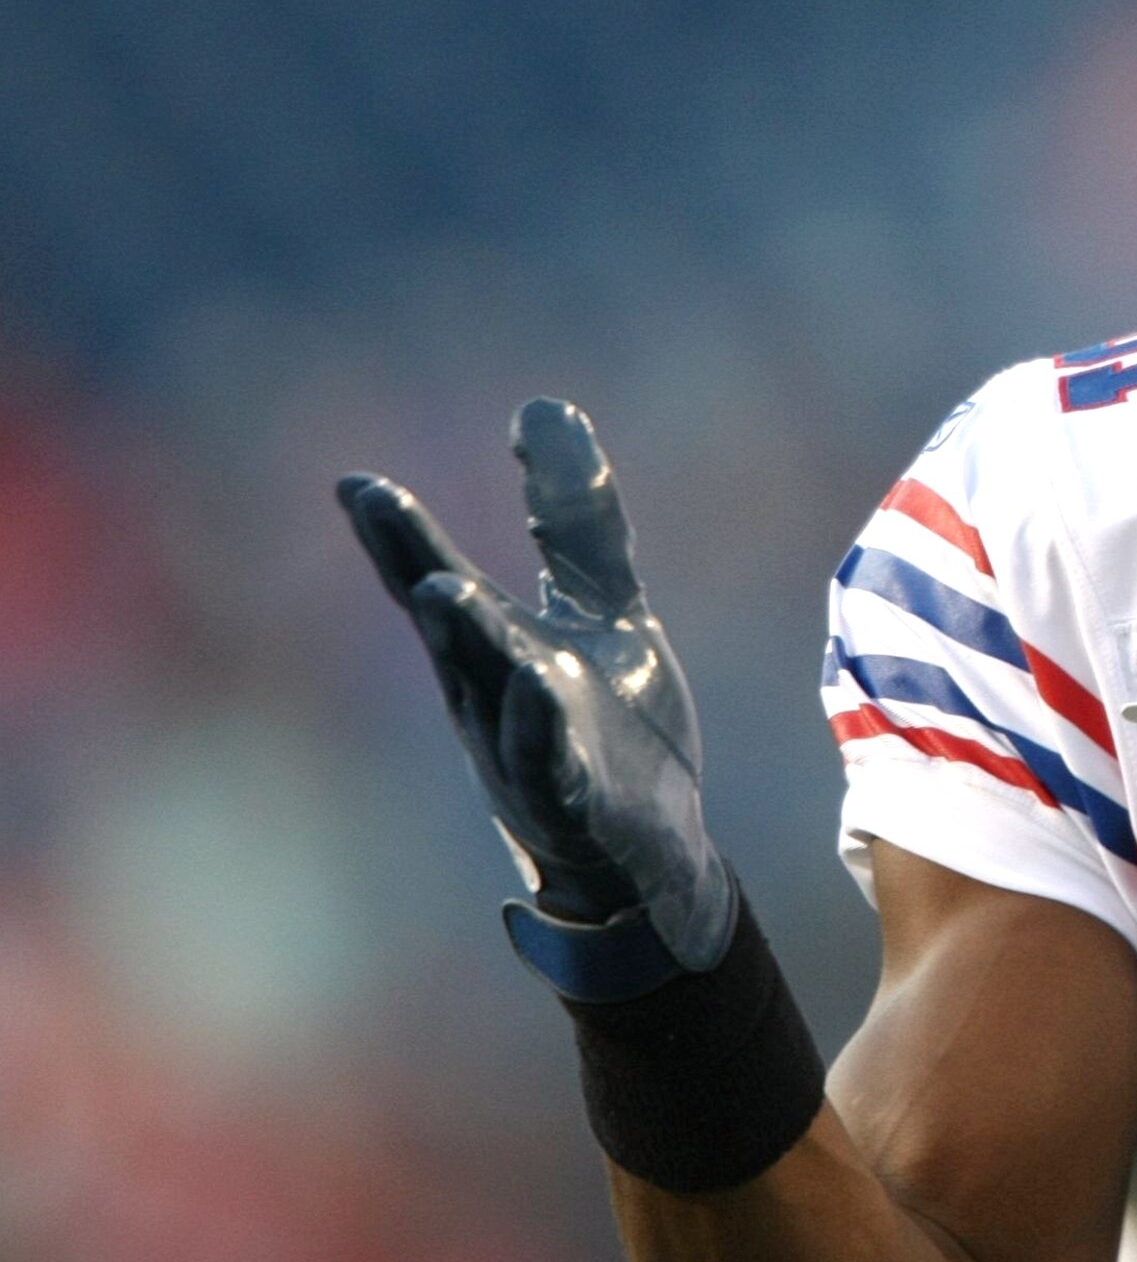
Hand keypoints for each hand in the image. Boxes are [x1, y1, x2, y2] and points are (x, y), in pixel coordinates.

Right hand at [339, 398, 734, 995]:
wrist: (653, 855)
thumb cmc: (614, 727)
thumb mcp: (606, 610)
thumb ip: (576, 523)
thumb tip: (543, 406)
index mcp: (499, 651)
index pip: (441, 583)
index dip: (400, 536)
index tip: (358, 482)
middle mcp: (497, 698)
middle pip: (450, 629)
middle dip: (414, 568)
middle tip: (380, 506)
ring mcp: (530, 754)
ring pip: (493, 693)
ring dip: (470, 641)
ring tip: (447, 590)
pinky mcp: (577, 803)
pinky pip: (552, 765)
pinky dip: (542, 730)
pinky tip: (541, 688)